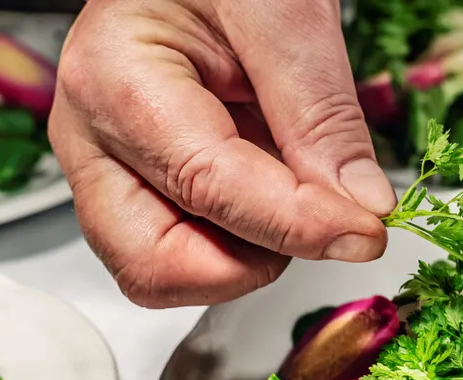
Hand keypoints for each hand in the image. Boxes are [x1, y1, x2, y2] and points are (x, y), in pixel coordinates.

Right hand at [49, 0, 395, 307]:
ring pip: (171, 269)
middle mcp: (96, 137)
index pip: (211, 188)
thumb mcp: (286, 13)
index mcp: (114, 81)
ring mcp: (113, 167)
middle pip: (155, 265)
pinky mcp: (144, 183)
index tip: (366, 230)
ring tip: (293, 179)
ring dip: (250, 250)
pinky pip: (191, 247)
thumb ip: (322, 115)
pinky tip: (276, 180)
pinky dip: (246, 236)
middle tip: (318, 219)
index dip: (299, 225)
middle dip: (249, 260)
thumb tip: (361, 207)